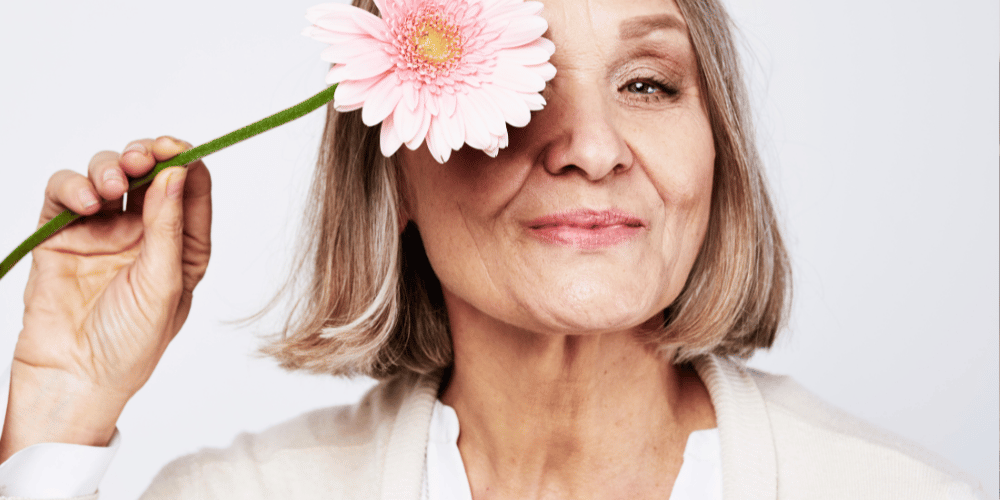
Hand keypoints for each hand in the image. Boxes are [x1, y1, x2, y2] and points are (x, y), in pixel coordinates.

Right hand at [0, 137, 211, 460]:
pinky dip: (72, 186)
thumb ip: (168, 227)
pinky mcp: (61, 235)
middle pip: (147, 172)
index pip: (190, 188)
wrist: (74, 378)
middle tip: (141, 158)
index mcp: (182, 245)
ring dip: (109, 168)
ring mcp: (101, 232)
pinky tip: (85, 203)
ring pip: (106, 174)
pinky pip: (64, 194)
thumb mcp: (164, 285)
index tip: (176, 148)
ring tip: (111, 188)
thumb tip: (177, 173)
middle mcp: (144, 233)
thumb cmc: (130, 344)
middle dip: (146, 156)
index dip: (184, 160)